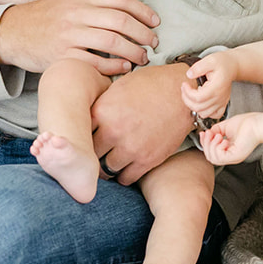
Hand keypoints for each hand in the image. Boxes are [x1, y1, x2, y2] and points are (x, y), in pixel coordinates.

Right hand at [0, 0, 157, 75]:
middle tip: (154, 42)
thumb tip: (129, 9)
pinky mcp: (63, 56)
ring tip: (143, 57)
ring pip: (112, 43)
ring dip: (134, 51)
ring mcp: (69, 35)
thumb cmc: (45, 16)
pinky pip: (96, 63)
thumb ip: (95, 2)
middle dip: (143, 33)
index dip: (143, 11)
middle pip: (121, 22)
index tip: (155, 21)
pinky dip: (115, 67)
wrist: (12, 31)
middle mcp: (76, 14)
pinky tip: (124, 68)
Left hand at [90, 63, 192, 183]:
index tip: (87, 140)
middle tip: (97, 154)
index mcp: (102, 111)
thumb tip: (86, 121)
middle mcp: (113, 132)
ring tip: (111, 162)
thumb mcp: (118, 88)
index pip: (81, 135)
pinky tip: (126, 167)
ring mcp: (130, 148)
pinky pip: (126, 178)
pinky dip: (124, 175)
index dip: (83, 138)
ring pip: (107, 169)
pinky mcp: (147, 160)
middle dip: (93, 155)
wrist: (182, 94)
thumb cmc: (151, 85)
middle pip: (91, 154)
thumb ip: (100, 107)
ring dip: (108, 167)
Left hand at [182, 53, 235, 118]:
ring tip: (191, 95)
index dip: (187, 93)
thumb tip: (189, 75)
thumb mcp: (210, 60)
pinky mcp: (222, 104)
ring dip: (193, 106)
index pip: (198, 98)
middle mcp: (219, 97)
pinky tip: (201, 103)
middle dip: (187, 99)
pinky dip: (205, 112)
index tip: (184, 84)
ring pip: (204, 113)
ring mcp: (221, 102)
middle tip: (184, 89)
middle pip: (199, 107)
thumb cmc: (222, 63)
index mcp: (216, 87)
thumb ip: (198, 67)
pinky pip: (213, 115)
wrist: (233, 66)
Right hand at [201, 114, 259, 165]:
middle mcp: (231, 155)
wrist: (258, 124)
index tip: (203, 133)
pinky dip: (218, 148)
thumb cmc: (248, 124)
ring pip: (213, 158)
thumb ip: (216, 130)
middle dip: (206, 144)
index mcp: (229, 149)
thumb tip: (207, 133)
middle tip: (209, 133)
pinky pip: (220, 157)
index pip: (211, 151)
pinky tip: (223, 140)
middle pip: (210, 157)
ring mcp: (234, 157)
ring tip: (217, 136)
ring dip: (211, 145)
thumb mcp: (226, 126)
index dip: (205, 143)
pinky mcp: (236, 156)